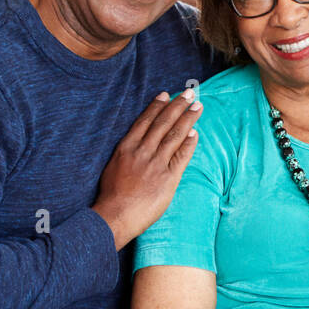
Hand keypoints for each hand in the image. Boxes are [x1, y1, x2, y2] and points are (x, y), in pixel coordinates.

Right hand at [92, 90, 203, 248]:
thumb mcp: (114, 167)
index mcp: (126, 148)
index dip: (157, 106)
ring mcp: (156, 163)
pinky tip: (195, 132)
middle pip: (163, 123)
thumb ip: (127, 154)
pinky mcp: (168, 177)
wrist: (115, 215)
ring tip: (197, 106)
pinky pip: (181, 156)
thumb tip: (138, 143)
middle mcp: (142, 152)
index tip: (166, 94)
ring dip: (188, 119)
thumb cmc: (112, 196)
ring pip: (174, 135)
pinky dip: (189, 143)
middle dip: (177, 106)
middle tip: (188, 92)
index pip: (144, 121)